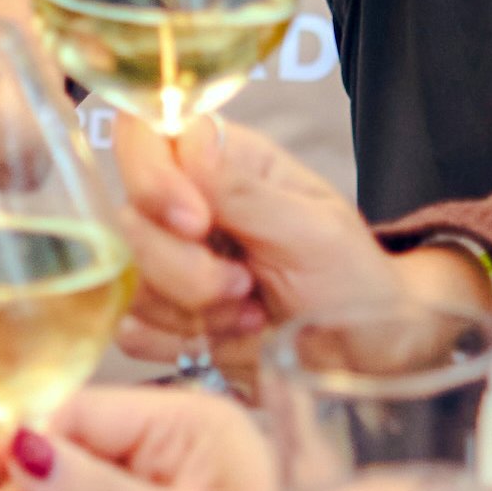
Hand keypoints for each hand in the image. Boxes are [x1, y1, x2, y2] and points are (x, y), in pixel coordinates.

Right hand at [88, 121, 476, 364]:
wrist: (366, 356)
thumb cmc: (353, 279)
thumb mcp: (315, 231)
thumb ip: (247, 193)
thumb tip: (190, 139)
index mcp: (223, 162)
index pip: (144, 134)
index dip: (153, 177)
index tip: (197, 224)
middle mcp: (184, 206)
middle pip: (126, 218)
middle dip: (182, 267)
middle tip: (244, 287)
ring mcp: (168, 263)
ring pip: (125, 278)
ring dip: (187, 310)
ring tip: (249, 315)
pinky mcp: (161, 317)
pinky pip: (129, 327)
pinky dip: (176, 342)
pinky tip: (225, 340)